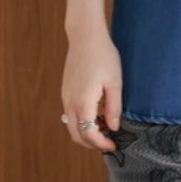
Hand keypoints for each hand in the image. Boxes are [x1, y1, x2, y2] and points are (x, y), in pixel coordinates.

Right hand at [61, 28, 122, 151]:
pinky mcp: (65, 91)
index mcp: (83, 103)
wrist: (85, 37)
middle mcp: (70, 103)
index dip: (101, 144)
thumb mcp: (115, 82)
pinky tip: (96, 114)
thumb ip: (114, 107)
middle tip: (108, 141)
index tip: (114, 145)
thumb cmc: (103, 56)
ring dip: (86, 133)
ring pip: (72, 126)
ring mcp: (65, 97)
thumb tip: (113, 127)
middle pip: (76, 135)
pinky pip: (71, 114)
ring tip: (104, 128)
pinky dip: (82, 121)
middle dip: (92, 143)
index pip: (89, 135)